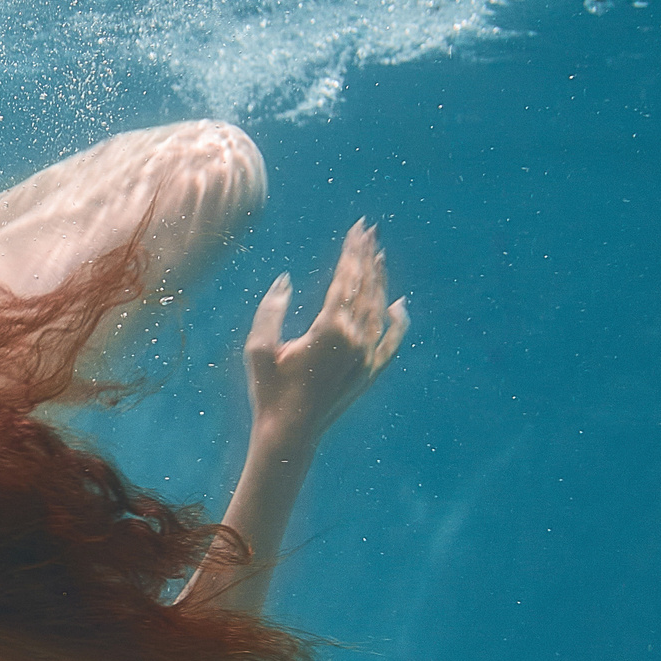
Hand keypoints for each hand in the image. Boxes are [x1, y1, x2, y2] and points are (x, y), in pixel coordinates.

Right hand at [244, 219, 409, 451]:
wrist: (289, 433)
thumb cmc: (269, 390)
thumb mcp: (259, 347)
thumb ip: (271, 308)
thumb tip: (284, 279)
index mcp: (329, 329)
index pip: (346, 278)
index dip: (352, 251)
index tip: (358, 228)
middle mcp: (355, 339)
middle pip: (366, 287)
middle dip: (367, 256)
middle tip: (370, 230)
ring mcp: (366, 357)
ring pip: (379, 309)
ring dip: (380, 280)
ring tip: (379, 255)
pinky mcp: (369, 373)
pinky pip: (392, 342)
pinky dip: (399, 322)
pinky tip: (401, 305)